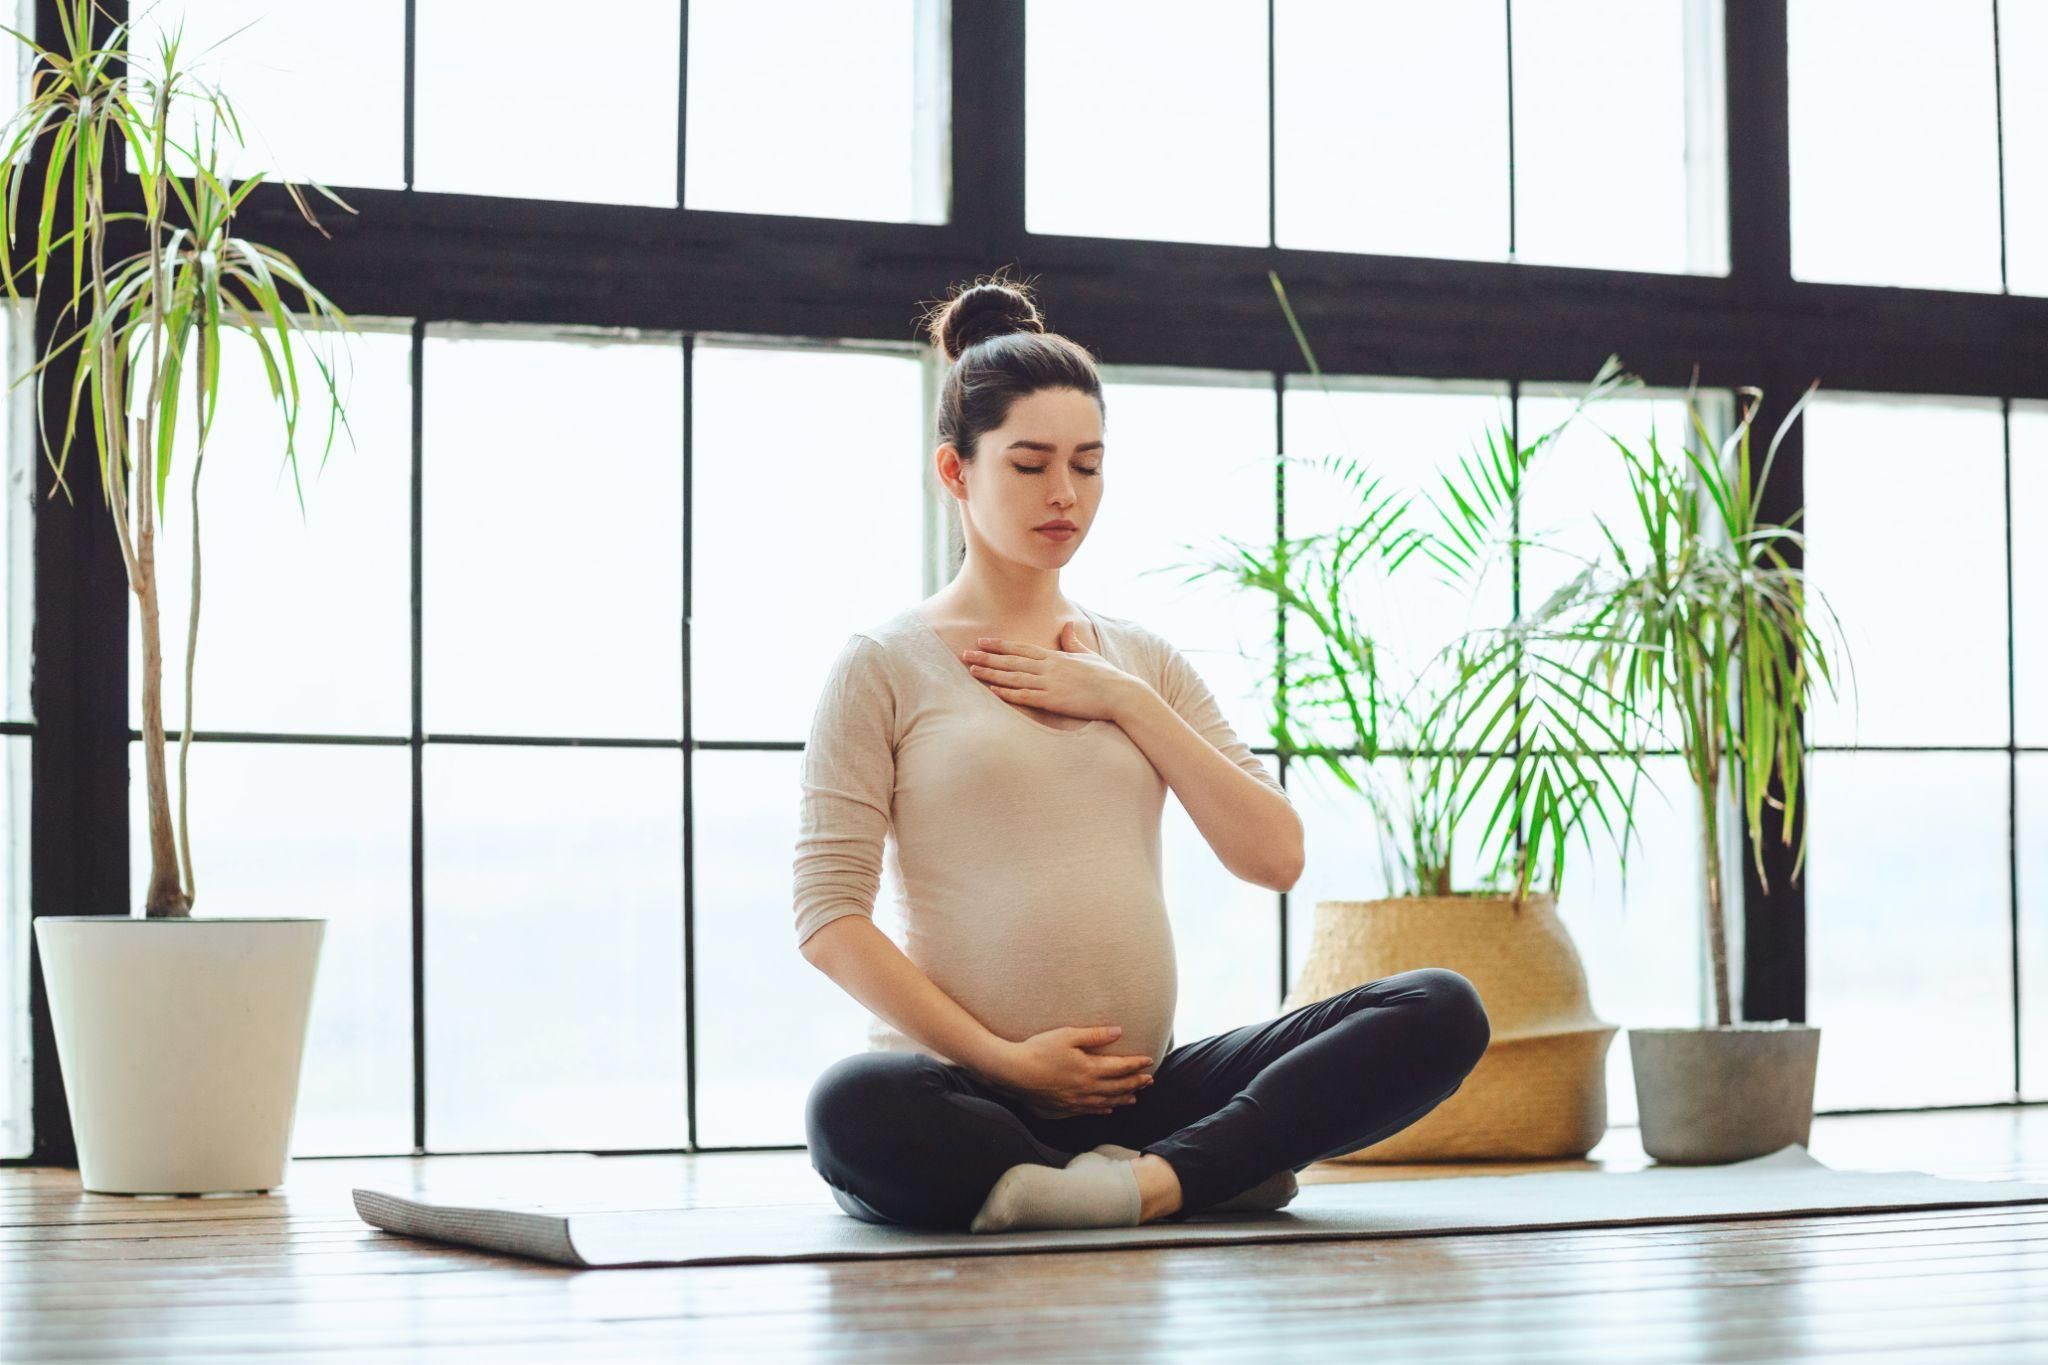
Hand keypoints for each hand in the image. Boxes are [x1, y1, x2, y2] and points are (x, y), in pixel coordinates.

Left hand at [962, 621, 1139, 723]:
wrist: (1118, 693)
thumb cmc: (1105, 676)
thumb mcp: (1087, 655)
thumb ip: (1072, 642)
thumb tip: (1067, 626)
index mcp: (1055, 656)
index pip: (1021, 648)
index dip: (1000, 645)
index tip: (983, 641)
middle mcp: (1048, 668)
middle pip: (1011, 661)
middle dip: (987, 657)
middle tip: (965, 653)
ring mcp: (1049, 684)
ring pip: (1013, 677)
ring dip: (991, 673)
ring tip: (972, 670)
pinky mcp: (1053, 701)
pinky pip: (1025, 696)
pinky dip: (1007, 693)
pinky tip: (992, 690)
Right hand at [990, 1025, 1156, 1116]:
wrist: (1014, 1072)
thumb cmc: (1039, 1049)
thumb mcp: (1068, 1035)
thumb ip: (1095, 1035)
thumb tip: (1119, 1032)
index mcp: (1090, 1069)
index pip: (1121, 1068)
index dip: (1136, 1064)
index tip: (1149, 1061)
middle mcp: (1086, 1088)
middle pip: (1117, 1087)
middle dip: (1135, 1083)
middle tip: (1149, 1081)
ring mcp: (1075, 1100)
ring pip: (1106, 1102)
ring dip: (1122, 1099)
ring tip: (1134, 1098)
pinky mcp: (1064, 1107)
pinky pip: (1089, 1111)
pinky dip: (1102, 1110)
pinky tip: (1107, 1110)